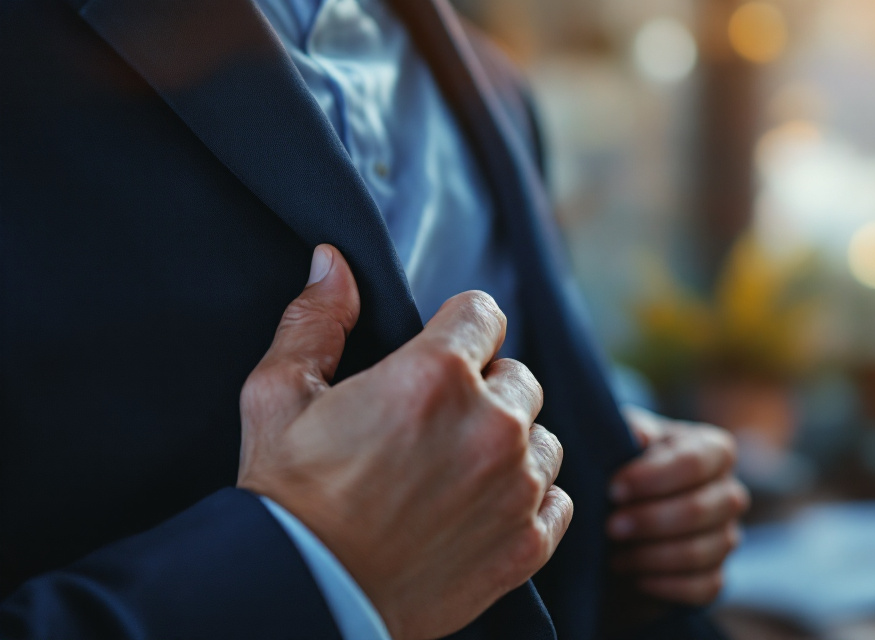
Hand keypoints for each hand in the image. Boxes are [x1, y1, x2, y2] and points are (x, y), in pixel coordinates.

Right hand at [236, 245, 572, 639]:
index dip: (459, 331)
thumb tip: (334, 262)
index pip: (484, 314)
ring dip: (513, 446)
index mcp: (436, 374)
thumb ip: (316, 321)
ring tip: (460, 472)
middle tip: (439, 426)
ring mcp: (517, 487)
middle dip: (486, 390)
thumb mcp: (278, 397)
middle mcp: (491, 423)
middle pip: (519, 376)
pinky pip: (558, 499)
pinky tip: (484, 511)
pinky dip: (530, 501)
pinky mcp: (529, 543)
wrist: (303, 597)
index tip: (441, 357)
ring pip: (544, 438)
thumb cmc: (287, 498)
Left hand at [606, 406, 748, 604]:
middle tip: (610, 526)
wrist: (617, 513)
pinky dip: (665, 585)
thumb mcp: (622, 439)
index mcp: (713, 450)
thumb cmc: (624, 465)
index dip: (653, 478)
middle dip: (650, 520)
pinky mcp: (716, 575)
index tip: (613, 490)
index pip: (695, 462)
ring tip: (614, 555)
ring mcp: (727, 537)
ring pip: (702, 551)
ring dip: (651, 555)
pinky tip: (634, 576)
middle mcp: (729, 493)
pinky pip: (704, 588)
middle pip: (700, 510)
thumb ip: (630, 431)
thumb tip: (641, 435)